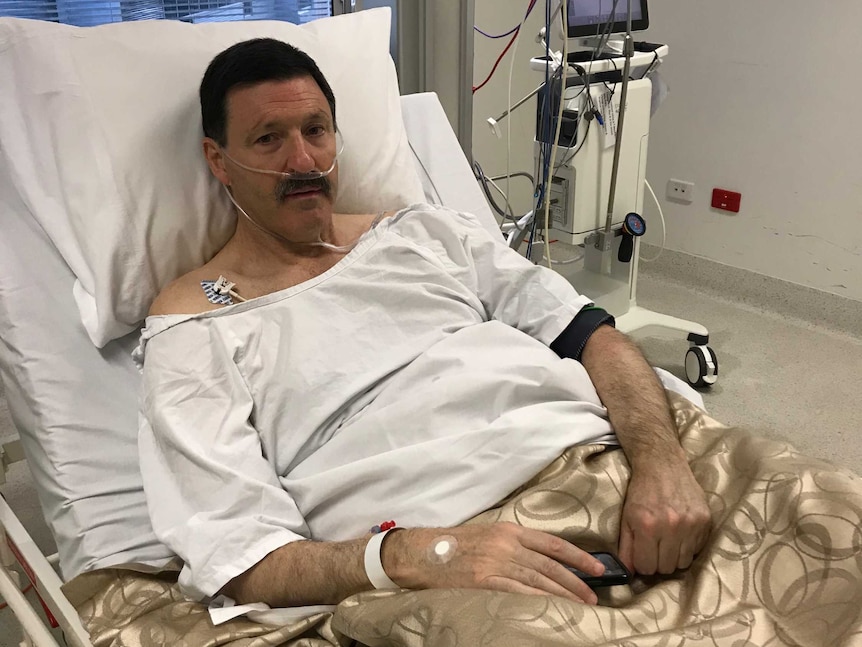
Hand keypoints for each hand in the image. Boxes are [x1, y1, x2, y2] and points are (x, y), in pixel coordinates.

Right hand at [382, 522, 604, 603]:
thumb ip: (514, 544)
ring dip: (562, 594)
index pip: (552, 543)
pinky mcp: (484, 581)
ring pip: (538, 580)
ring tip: (580, 605)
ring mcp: (495, 563)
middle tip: (594, 595)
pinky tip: (552, 608)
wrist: (422, 552)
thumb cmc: (455, 545)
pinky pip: (517, 592)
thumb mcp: (489, 534)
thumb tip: (543, 559)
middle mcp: (506, 544)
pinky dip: (537, 600)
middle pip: (550, 564)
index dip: (577, 556)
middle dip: (575, 581)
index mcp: (509, 530)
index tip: (597, 568)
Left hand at [617, 458, 711, 574]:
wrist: (662, 464)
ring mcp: (691, 523)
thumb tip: (627, 574)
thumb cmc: (641, 491)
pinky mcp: (706, 520)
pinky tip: (681, 532)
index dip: (643, 564)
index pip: (647, 567)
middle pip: (667, 568)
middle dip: (658, 562)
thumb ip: (626, 548)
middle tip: (655, 548)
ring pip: (684, 563)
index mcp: (647, 525)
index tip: (642, 556)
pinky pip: (698, 549)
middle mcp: (671, 526)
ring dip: (674, 556)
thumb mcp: (626, 518)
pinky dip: (689, 546)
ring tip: (668, 540)